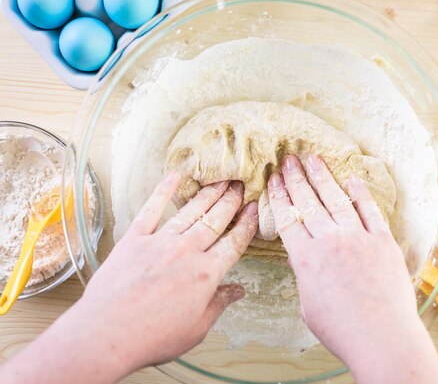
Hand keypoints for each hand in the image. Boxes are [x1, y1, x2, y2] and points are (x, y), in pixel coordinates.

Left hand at [77, 173, 257, 371]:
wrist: (107, 333)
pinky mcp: (134, 239)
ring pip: (190, 211)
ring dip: (208, 194)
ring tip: (221, 180)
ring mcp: (160, 241)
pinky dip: (164, 191)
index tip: (254, 210)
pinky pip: (151, 209)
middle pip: (215, 220)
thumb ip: (218, 305)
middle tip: (241, 184)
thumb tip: (238, 291)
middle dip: (231, 201)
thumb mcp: (196, 329)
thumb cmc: (153, 337)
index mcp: (206, 274)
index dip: (247, 225)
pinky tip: (175, 176)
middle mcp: (187, 251)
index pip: (233, 244)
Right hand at [268, 155, 437, 383]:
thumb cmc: (342, 330)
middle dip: (296, 179)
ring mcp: (359, 238)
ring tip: (312, 158)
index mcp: (307, 259)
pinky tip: (352, 178)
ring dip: (322, 177)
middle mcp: (330, 242)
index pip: (288, 220)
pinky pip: (370, 211)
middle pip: (308, 204)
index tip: (273, 180)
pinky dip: (360, 193)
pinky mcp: (383, 242)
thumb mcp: (308, 305)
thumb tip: (304, 260)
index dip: (279, 197)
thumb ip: (305, 276)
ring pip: (336, 200)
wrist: (382, 336)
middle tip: (288, 159)